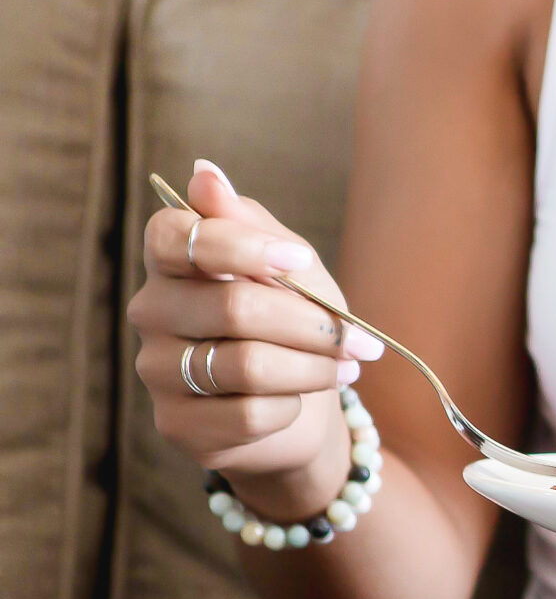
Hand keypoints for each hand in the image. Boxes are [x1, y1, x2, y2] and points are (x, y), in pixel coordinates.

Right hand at [126, 160, 383, 517]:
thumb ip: (251, 225)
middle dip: (314, 324)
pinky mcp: (179, 425)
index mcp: (172, 262)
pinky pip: (250, 413)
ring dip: (314, 368)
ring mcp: (157, 371)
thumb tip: (205, 173)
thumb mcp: (290, 269)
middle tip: (359, 342)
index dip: (242, 247)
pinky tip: (304, 400)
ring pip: (246, 364)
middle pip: (234, 307)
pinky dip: (295, 406)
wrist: (299, 406)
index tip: (300, 262)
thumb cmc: (294, 323)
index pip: (176, 236)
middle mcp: (152, 312)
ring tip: (345, 368)